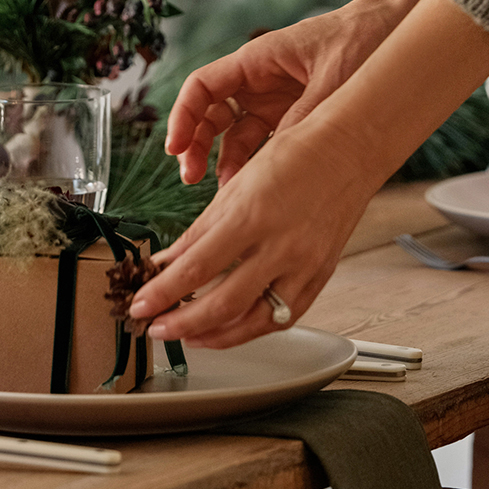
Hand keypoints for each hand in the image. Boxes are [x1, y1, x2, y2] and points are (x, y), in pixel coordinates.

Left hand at [129, 112, 378, 347]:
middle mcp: (280, 246)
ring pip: (254, 322)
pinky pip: (283, 317)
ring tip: (189, 337)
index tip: (140, 305)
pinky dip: (252, 328)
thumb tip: (166, 262)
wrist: (349, 151)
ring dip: (215, 337)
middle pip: (222, 304)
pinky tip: (231, 328)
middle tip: (156, 328)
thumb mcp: (236, 186)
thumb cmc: (295, 157)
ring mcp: (304, 266)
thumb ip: (199, 231)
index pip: (196, 268)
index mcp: (252, 216)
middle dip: (181, 324)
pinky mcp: (320, 278)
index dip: (162, 293)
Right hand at [162, 0, 461, 185]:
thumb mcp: (332, 82)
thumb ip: (302, 120)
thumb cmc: (362, 40)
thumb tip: (274, 165)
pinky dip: (258, 165)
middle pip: (212, 114)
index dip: (183, 117)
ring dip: (226, 162)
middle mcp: (260, 80)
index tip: (175, 149)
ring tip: (228, 196)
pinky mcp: (295, 116)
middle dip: (197, 146)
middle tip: (192, 179)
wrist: (397, 26)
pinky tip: (257, 188)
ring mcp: (276, 99)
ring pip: (236, 134)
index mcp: (258, 59)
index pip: (203, 86)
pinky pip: (266, 143)